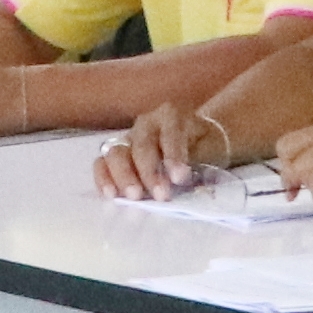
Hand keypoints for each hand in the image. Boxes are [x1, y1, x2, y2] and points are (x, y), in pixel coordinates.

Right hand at [106, 105, 230, 200]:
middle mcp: (145, 123)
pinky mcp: (116, 153)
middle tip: (160, 195)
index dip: (174, 156)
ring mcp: (128, 137)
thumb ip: (197, 159)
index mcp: (171, 115)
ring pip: (116, 152)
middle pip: (141, 145)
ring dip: (124, 175)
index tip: (180, 178)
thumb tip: (181, 177)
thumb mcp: (210, 147)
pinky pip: (102, 163)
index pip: (170, 134)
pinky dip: (104, 178)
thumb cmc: (205, 144)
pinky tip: (110, 194)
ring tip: (134, 197)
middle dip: (149, 172)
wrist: (196, 139)